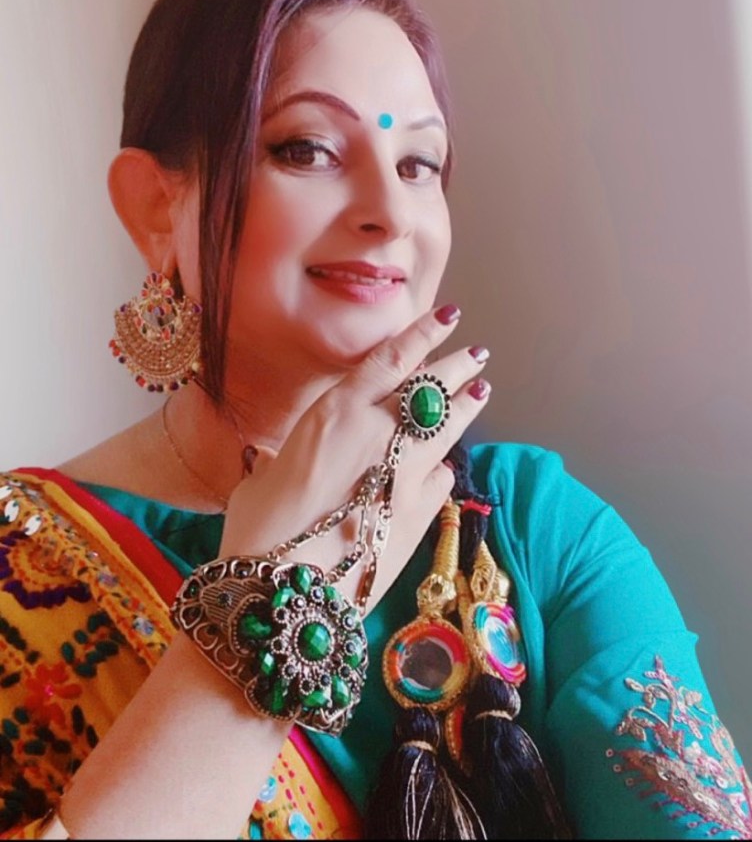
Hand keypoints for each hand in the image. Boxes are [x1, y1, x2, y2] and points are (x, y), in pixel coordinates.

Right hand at [219, 304, 490, 611]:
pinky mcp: (422, 512)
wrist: (287, 587)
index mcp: (338, 410)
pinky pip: (441, 477)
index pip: (393, 359)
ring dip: (467, 405)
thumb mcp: (265, 478)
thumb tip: (278, 461)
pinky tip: (442, 467)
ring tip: (481, 390)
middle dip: (458, 365)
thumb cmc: (260, 527)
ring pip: (448, 426)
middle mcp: (379, 431)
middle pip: (432, 386)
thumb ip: (285, 459)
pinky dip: (442, 468)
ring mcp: (407, 471)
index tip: (446, 317)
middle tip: (477, 353)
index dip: (423, 334)